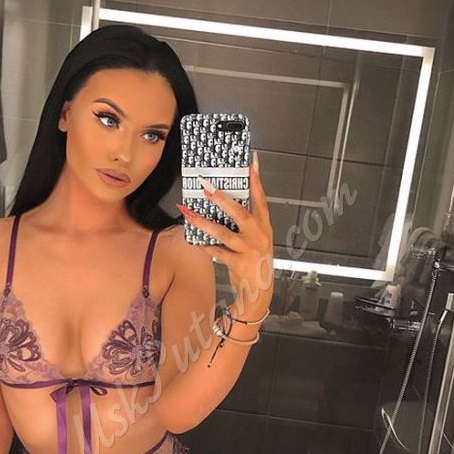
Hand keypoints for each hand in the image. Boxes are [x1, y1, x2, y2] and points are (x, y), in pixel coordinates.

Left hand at [177, 150, 273, 308]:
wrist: (260, 291)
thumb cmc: (257, 263)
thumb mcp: (257, 240)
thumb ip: (247, 224)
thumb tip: (225, 204)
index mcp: (264, 227)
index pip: (261, 199)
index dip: (256, 181)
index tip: (251, 162)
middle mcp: (258, 237)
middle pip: (240, 214)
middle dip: (222, 200)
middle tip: (207, 188)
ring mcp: (248, 251)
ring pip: (223, 234)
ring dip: (204, 223)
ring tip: (189, 214)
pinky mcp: (238, 264)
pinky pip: (217, 252)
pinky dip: (205, 246)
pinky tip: (195, 240)